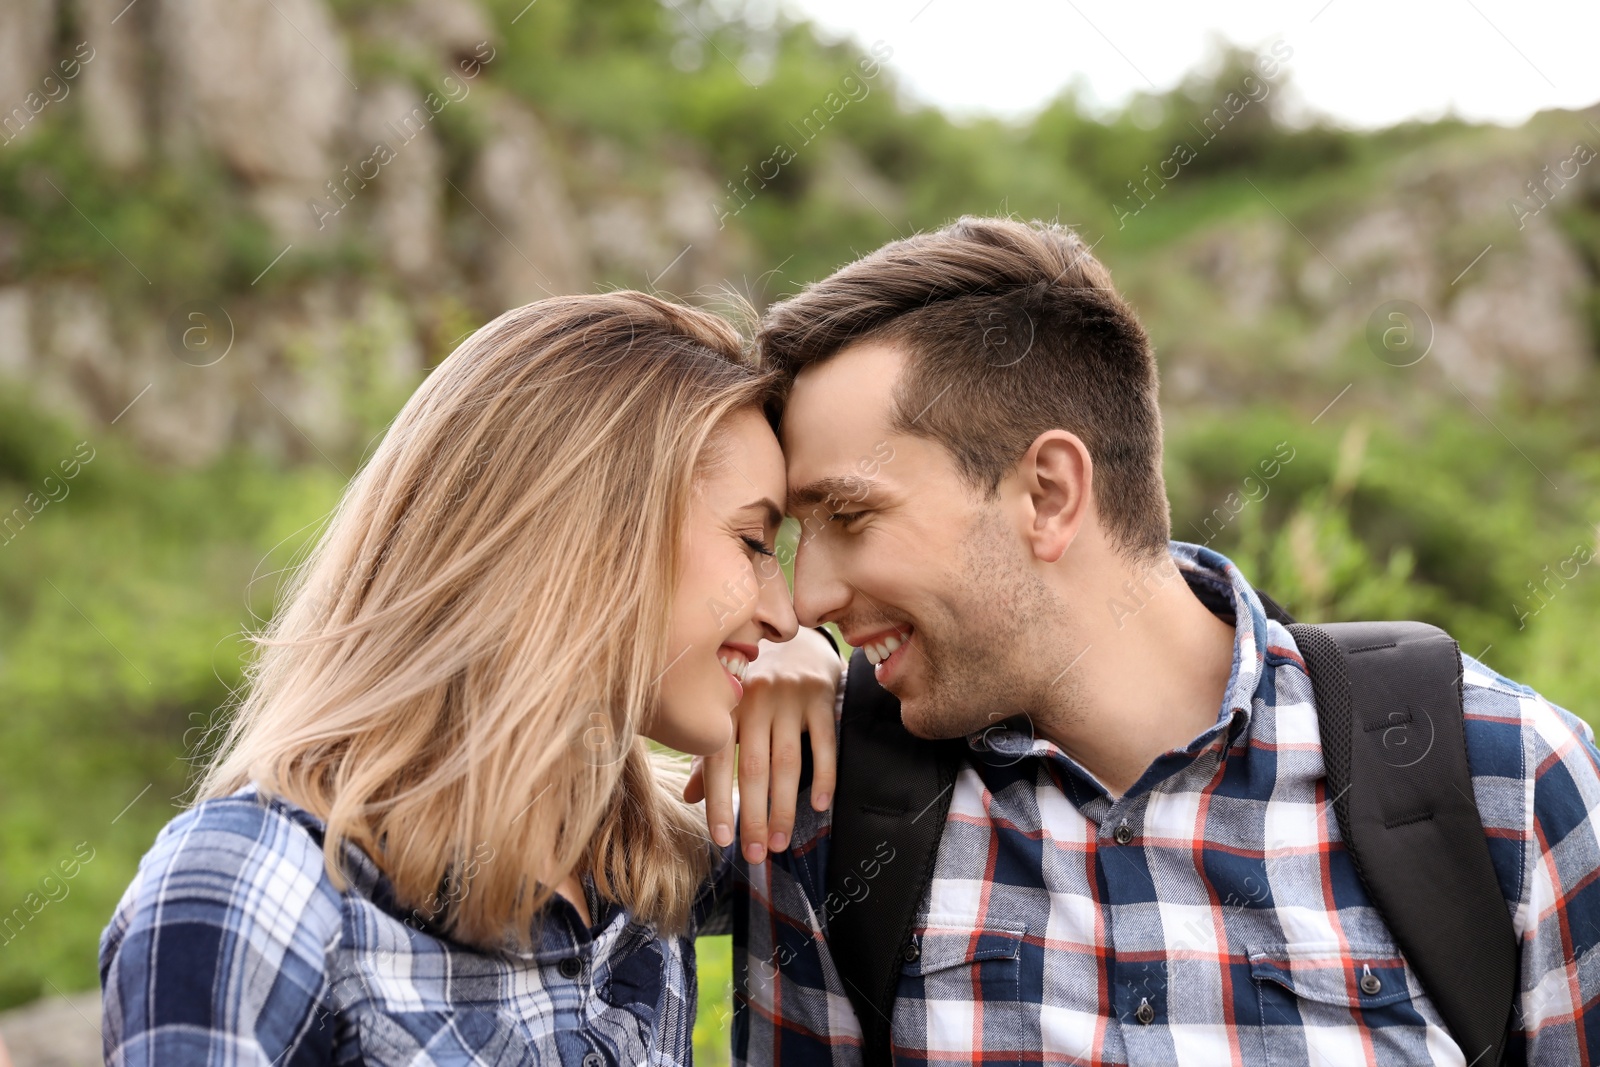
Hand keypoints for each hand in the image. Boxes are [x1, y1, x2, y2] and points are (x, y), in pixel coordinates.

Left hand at [684, 627, 841, 861]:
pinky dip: (823, 777)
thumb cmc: (756, 683)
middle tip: (756, 854)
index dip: (718, 803)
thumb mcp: (729, 710)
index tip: (723, 841)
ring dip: (784, 808)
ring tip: (781, 842)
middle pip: (752, 768)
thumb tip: (690, 798)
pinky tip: (820, 806)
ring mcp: (789, 696)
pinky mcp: (821, 695)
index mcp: (725, 704)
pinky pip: (824, 743)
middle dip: (753, 816)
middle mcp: (754, 698)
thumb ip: (710, 752)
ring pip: (786, 762)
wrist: (797, 637)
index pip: (718, 762)